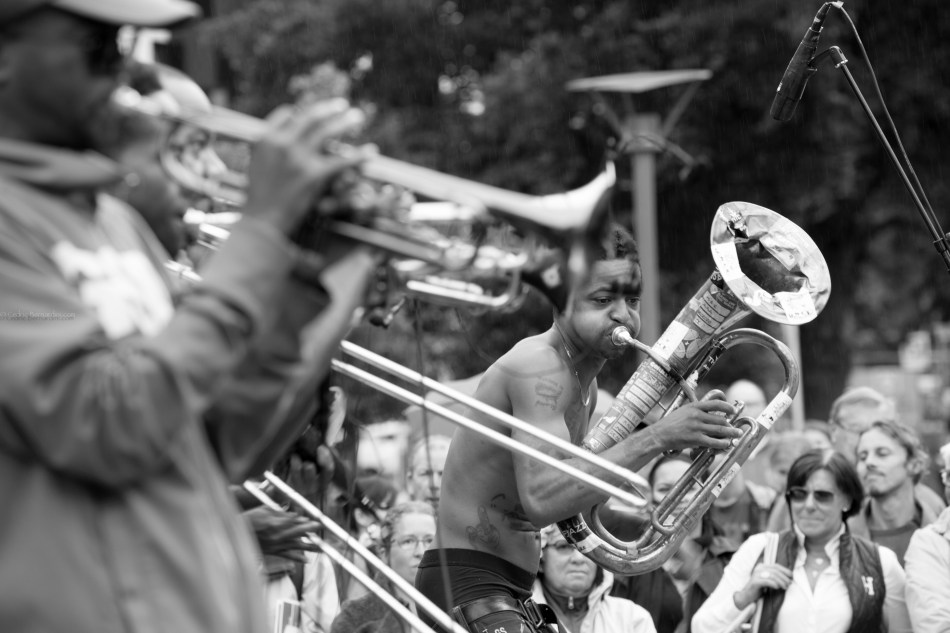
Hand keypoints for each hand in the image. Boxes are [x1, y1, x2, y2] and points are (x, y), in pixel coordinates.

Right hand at [243, 98, 366, 234]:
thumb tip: (282, 140)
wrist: (261, 222)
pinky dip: (359, 156)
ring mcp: (299, 157)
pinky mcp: (315, 174)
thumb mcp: (255, 166)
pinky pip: (342, 161)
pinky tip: (371, 152)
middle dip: (328, 109)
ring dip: (345, 122)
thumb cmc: (258, 199)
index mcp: (264, 138)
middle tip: (341, 105)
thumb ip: (268, 150)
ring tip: (357, 117)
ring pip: (327, 131)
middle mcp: (282, 142)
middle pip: (309, 117)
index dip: (301, 112)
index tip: (312, 112)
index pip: (286, 114)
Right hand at [243, 505, 321, 560]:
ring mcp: (276, 545)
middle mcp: (277, 535)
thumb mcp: (263, 509)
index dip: (302, 520)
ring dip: (309, 546)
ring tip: (321, 548)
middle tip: (319, 526)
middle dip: (308, 528)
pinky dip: (297, 558)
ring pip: (296, 545)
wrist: (237, 535)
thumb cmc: (250, 519)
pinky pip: (287, 555)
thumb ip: (279, 510)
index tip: (311, 519)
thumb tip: (292, 510)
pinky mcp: (274, 551)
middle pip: (296, 531)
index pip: (292, 520)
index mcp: (274, 523)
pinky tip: (307, 560)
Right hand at [647, 397, 741, 451]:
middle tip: (735, 428)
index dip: (727, 407)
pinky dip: (723, 443)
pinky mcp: (695, 439)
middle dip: (730, 424)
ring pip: (720, 430)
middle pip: (720, 419)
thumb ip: (696, 411)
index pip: (715, 403)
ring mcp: (696, 427)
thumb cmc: (670, 424)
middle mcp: (697, 415)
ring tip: (737, 435)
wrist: (659, 435)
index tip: (733, 410)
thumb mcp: (683, 411)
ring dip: (731, 433)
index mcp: (694, 406)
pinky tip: (727, 444)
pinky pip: (714, 441)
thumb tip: (710, 414)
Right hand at [735, 562, 792, 608]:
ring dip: (781, 581)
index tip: (791, 576)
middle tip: (789, 583)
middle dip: (784, 577)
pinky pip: (767, 581)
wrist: (747, 596)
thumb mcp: (767, 580)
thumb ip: (774, 576)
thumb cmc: (759, 588)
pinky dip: (774, 584)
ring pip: (772, 576)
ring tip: (785, 587)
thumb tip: (788, 576)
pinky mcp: (755, 582)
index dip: (785, 570)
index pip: (776, 565)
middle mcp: (759, 568)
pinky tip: (778, 588)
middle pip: (775, 570)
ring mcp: (756, 574)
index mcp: (762, 566)